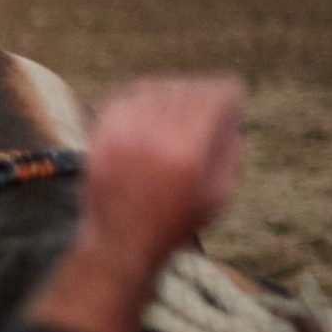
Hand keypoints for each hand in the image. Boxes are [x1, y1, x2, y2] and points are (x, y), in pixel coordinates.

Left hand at [81, 76, 244, 279]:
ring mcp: (122, 133)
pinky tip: (151, 112)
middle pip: (188, 87)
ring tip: (180, 112)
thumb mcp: (220, 193)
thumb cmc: (176, 222)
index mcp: (188, 149)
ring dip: (174, 94)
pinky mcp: (100, 135)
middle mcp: (153, 134)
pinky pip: (125, 97)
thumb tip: (231, 114)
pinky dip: (142, 98)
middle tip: (208, 110)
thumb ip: (231, 148)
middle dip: (204, 96)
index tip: (231, 105)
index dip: (230, 96)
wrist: (120, 244)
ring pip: (157, 87)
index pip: (216, 93)